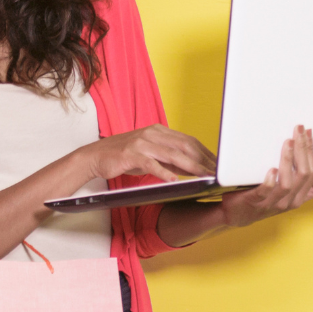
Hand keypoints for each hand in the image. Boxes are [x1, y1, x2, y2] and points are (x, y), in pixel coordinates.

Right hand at [83, 125, 216, 182]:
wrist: (94, 156)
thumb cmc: (123, 157)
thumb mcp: (149, 155)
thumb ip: (168, 158)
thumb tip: (191, 167)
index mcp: (158, 131)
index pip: (188, 141)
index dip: (205, 153)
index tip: (218, 165)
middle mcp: (152, 134)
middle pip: (184, 146)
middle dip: (203, 160)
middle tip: (216, 173)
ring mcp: (141, 143)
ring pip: (171, 154)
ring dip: (190, 166)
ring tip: (203, 176)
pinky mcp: (130, 154)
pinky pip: (151, 163)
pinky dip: (163, 172)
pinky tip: (173, 180)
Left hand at [219, 126, 312, 227]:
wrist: (237, 215)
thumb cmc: (264, 200)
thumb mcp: (289, 194)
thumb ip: (308, 186)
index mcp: (299, 197)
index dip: (312, 152)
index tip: (308, 133)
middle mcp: (288, 201)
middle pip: (303, 175)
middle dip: (302, 150)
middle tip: (298, 131)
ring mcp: (272, 203)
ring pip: (287, 183)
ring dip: (288, 161)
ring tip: (288, 143)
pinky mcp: (255, 202)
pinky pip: (265, 192)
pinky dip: (270, 181)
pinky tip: (271, 169)